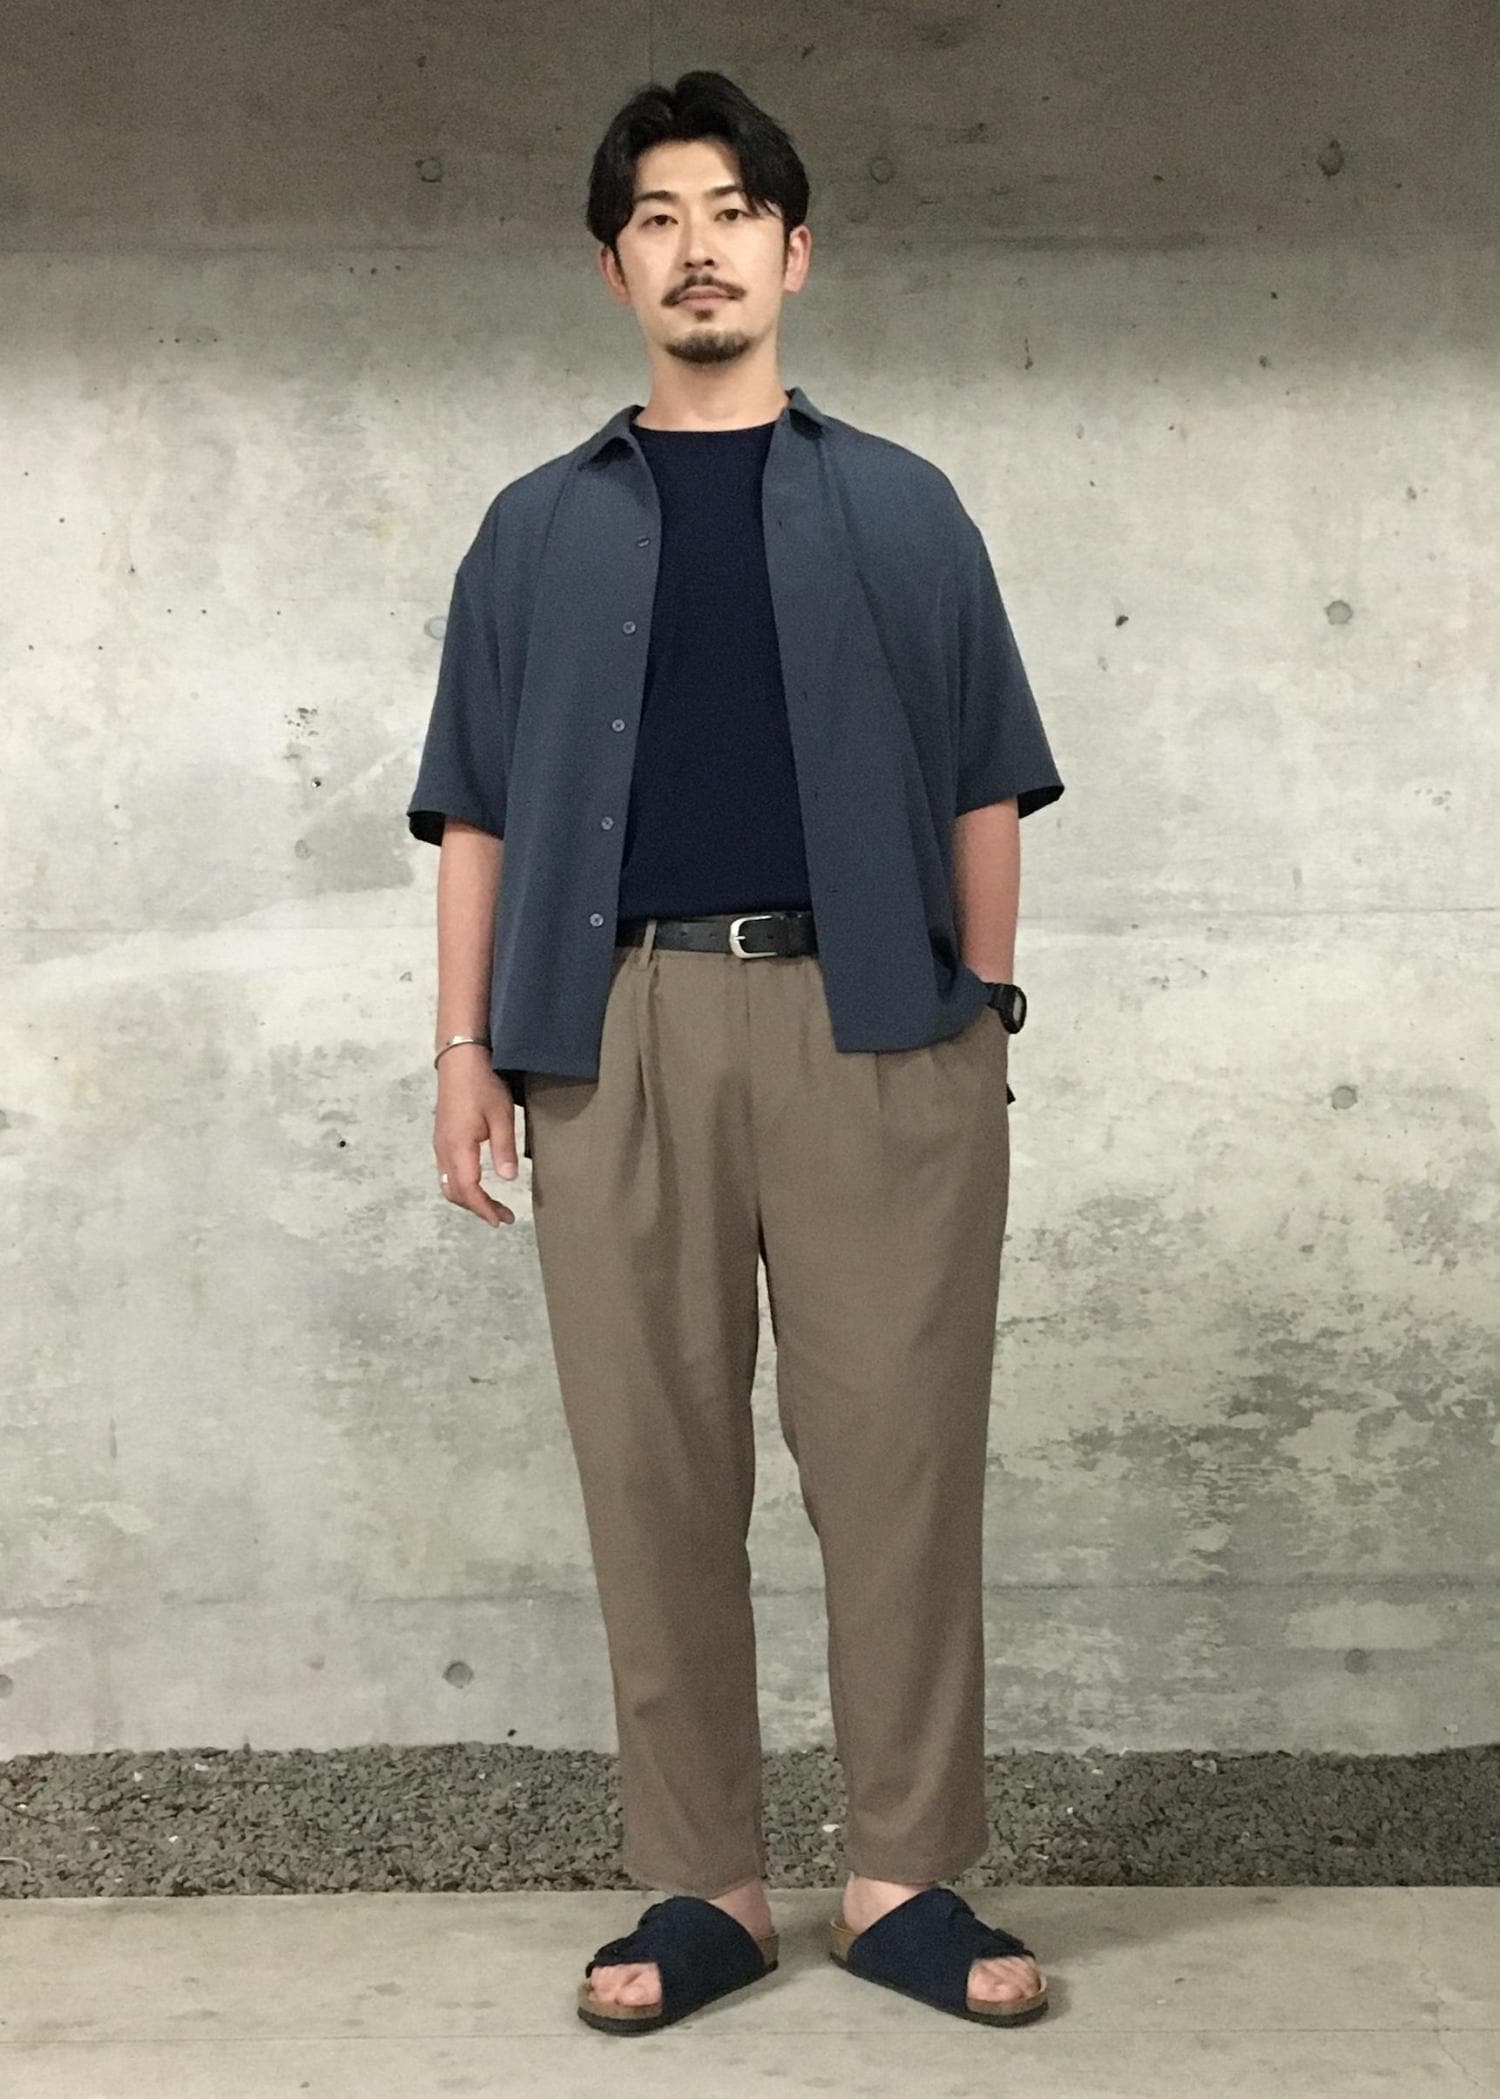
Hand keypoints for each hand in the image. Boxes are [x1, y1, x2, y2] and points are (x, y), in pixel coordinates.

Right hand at [434, 1048, 518, 1226]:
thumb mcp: (501, 1116)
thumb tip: (508, 1179)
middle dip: (477, 1208)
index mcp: (458, 1147)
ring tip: (491, 1205)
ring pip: (448, 1183)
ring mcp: (439, 1144)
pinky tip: (477, 1183)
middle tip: (502, 1217)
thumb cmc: (482, 1084)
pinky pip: (446, 1171)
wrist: (460, 1059)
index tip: (501, 1220)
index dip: (484, 1209)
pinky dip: (461, 1185)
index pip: (468, 1190)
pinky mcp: (442, 1138)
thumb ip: (504, 1149)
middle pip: (454, 1192)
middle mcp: (443, 1150)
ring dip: (468, 1198)